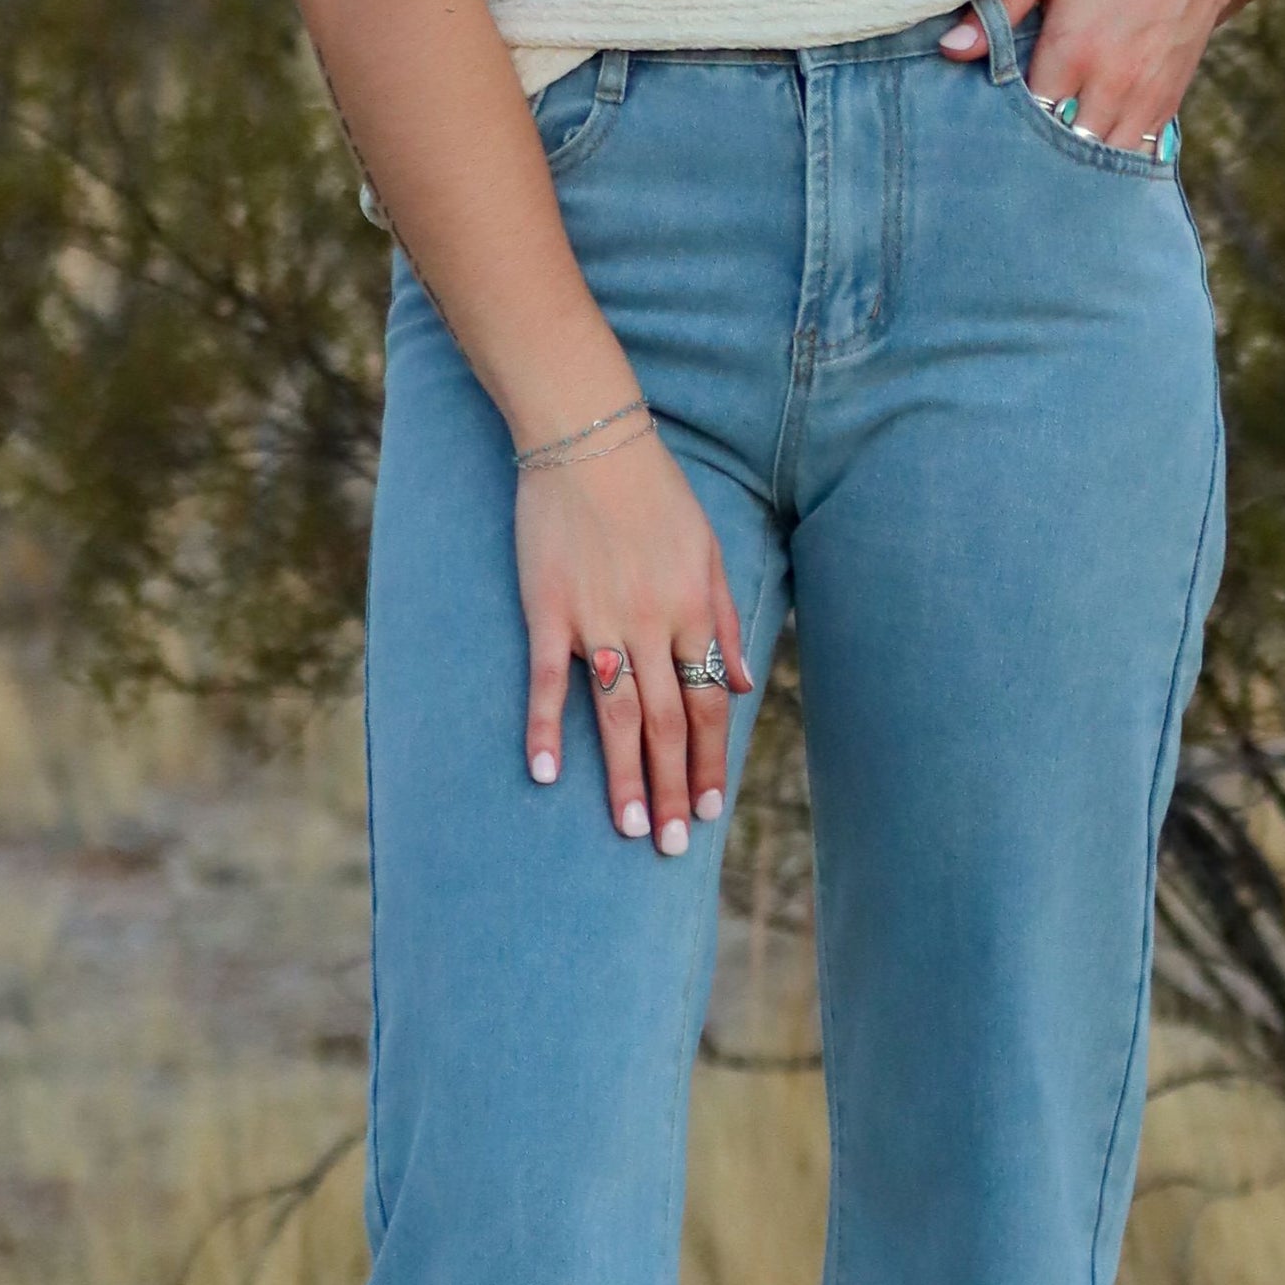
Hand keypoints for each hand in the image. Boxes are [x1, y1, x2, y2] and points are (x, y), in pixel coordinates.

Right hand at [515, 417, 743, 849]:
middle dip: (673, 789)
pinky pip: (549, 680)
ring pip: (618, 715)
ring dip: (624, 778)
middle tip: (672, 845)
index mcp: (693, 611)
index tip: (710, 811)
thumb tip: (739, 684)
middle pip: (667, 723)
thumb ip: (723, 619)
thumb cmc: (653, 492)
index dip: (710, 761)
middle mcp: (652, 624)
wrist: (590, 438)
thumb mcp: (707, 549)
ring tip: (628, 829)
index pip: (707, 704)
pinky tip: (544, 774)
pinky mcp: (549, 610)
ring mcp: (599, 620)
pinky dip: (547, 727)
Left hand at [939, 0, 1252, 154]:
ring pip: (1102, 159)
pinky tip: (1086, 155)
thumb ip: (1001, 4)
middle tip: (1004, 156)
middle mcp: (1112, 83)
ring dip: (1074, 165)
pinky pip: (1137, 152)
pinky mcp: (1170, 99)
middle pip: (1063, 150)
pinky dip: (1109, 159)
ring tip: (1042, 162)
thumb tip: (950, 49)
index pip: (1025, 119)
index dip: (1000, 129)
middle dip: (1034, 156)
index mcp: (1074, 48)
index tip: (980, 126)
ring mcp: (1146, 96)